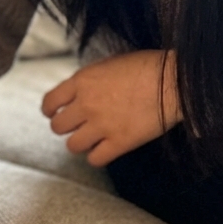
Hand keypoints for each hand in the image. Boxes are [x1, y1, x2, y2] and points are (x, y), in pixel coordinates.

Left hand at [41, 50, 181, 166]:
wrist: (173, 80)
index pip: (50, 102)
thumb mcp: (109, 64)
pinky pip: (95, 159)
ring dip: (80, 143)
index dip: (49, 110)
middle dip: (65, 127)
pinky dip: (98, 156)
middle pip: (57, 126)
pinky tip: (105, 149)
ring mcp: (102, 124)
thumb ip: (90, 80)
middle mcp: (86, 104)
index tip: (52, 114)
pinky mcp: (120, 142)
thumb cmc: (146, 66)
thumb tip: (81, 91)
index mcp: (82, 81)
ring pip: (73, 146)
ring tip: (91, 138)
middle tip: (76, 126)